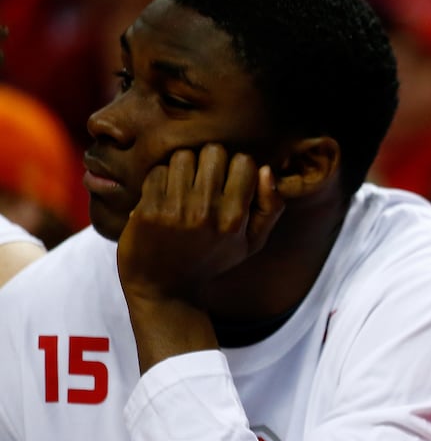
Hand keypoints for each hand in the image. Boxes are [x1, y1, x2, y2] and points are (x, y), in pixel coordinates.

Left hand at [117, 143, 283, 306]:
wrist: (163, 289)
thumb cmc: (210, 260)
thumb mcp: (251, 243)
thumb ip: (270, 208)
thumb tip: (267, 169)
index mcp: (235, 219)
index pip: (244, 162)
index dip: (236, 166)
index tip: (227, 181)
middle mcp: (207, 212)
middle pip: (213, 151)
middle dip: (209, 161)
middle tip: (202, 180)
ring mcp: (176, 211)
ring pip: (183, 156)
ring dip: (182, 167)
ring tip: (182, 187)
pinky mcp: (149, 210)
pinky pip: (158, 171)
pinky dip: (159, 180)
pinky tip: (162, 197)